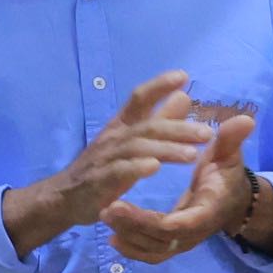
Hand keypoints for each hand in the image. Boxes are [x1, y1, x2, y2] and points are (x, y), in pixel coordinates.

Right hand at [7, 71, 215, 248]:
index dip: (158, 85)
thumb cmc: (104, 165)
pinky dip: (136, 168)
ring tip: (191, 155)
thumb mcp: (132, 140)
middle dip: (178, 128)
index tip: (183, 76)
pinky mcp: (100, 181)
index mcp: (122, 124)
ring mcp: (105, 158)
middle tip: (207, 133)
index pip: (138, 98)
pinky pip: (118, 171)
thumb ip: (158, 119)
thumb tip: (184, 96)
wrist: (65, 197)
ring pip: (137, 148)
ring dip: (165, 149)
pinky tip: (154, 168)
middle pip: (147, 126)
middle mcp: (114, 137)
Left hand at [102, 111, 260, 263]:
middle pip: (161, 239)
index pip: (180, 223)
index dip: (149, 220)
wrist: (233, 200)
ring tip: (105, 215)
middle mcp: (196, 231)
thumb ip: (232, 140)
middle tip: (106, 208)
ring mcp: (185, 241)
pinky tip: (112, 237)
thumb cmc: (227, 174)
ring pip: (153, 249)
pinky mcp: (174, 244)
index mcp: (209, 210)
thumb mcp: (229, 155)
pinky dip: (132, 250)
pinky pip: (152, 255)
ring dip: (128, 235)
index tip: (121, 204)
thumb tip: (245, 119)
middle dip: (132, 226)